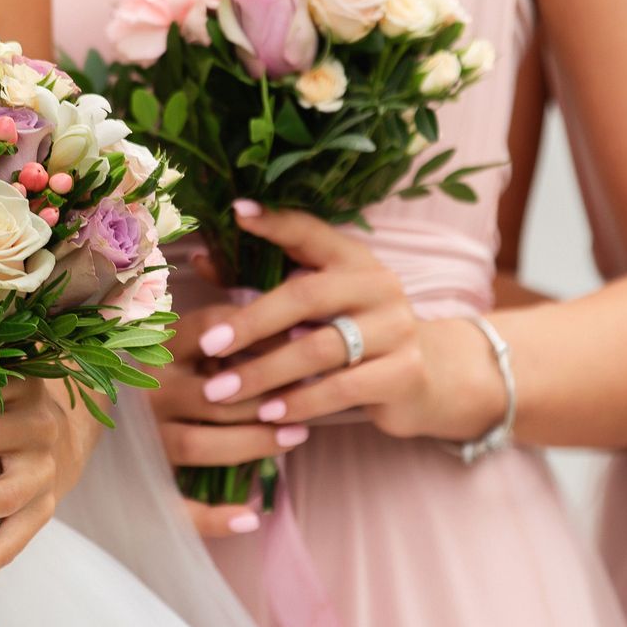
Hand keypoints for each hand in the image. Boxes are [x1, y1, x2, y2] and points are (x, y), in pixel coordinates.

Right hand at [147, 299, 298, 538]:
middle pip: (210, 394)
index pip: (210, 329)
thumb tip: (300, 328)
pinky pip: (174, 505)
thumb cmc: (166, 370)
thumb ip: (231, 333)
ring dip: (251, 444)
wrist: (92, 409)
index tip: (300, 340)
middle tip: (306, 401)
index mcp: (157, 349)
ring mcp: (142, 436)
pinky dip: (212, 518)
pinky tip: (250, 517)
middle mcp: (146, 390)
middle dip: (265, 399)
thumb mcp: (190, 341)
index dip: (258, 335)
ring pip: (196, 444)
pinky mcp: (142, 478)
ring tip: (295, 437)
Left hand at [181, 204, 505, 441]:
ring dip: (265, 372)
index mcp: (352, 259)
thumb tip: (200, 261)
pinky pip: (342, 388)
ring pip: (320, 348)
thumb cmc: (352, 336)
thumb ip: (262, 285)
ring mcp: (396, 328)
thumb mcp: (316, 308)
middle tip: (208, 345)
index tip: (236, 212)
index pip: (311, 232)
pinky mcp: (404, 372)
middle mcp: (378, 285)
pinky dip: (301, 402)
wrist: (426, 379)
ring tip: (223, 390)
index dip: (276, 221)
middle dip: (251, 322)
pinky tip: (269, 414)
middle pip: (306, 296)